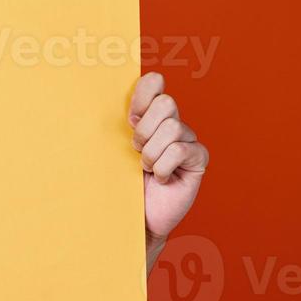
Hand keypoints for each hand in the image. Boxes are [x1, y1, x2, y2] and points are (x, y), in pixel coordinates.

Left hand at [128, 72, 208, 264]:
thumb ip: (118, 125)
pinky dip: (163, 167)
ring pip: (172, 128)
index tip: (130, 120)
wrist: (135, 217)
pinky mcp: (198, 159)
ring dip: (152, 154)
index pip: (154, 82)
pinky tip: (161, 179)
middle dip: (144, 131)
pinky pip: (180, 151)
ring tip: (147, 169)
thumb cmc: (122, 182)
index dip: (142, 97)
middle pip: (166, 103)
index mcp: (150, 115)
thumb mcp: (114, 149)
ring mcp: (188, 141)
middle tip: (137, 151)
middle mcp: (172, 123)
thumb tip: (102, 102)